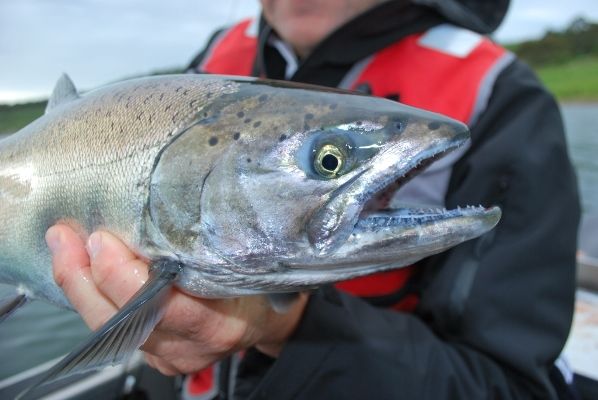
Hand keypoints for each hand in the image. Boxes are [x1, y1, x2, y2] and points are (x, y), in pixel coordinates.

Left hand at [46, 224, 307, 374]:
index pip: (170, 308)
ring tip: (62, 246)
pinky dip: (90, 298)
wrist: (263, 319)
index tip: (104, 240)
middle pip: (129, 322)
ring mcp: (171, 355)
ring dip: (79, 287)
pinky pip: (113, 331)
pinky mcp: (155, 355)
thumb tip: (196, 190)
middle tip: (67, 237)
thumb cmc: (258, 283)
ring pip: (112, 330)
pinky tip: (78, 269)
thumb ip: (224, 237)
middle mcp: (193, 346)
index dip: (128, 279)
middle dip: (87, 280)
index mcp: (223, 322)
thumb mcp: (251, 258)